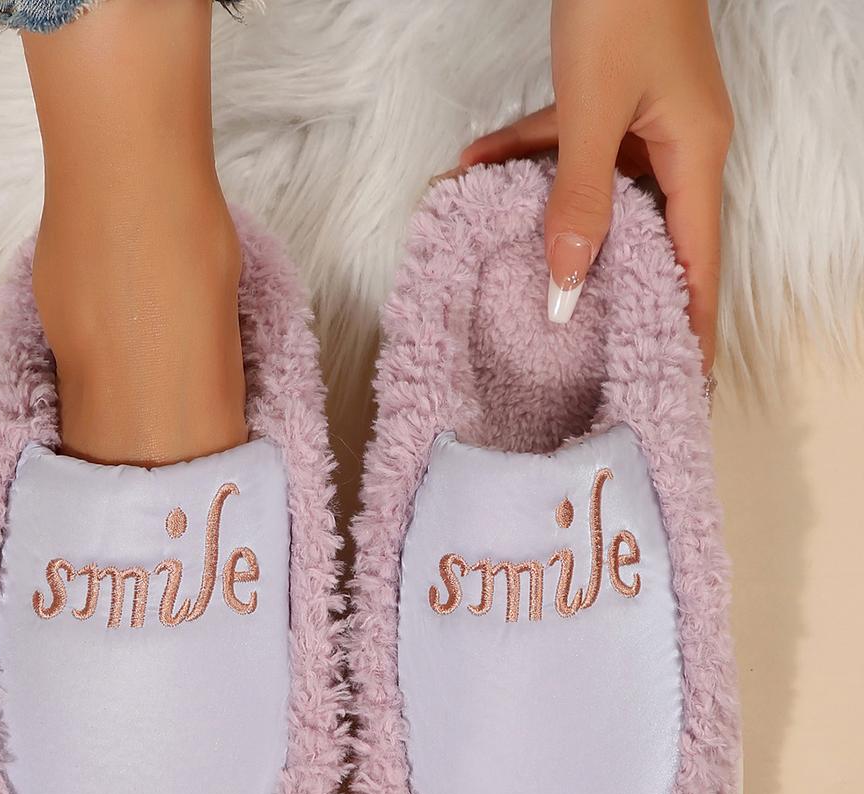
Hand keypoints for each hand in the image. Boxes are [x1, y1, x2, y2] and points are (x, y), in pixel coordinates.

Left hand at [453, 0, 731, 370]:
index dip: (690, 324)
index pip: (697, 263)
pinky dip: (526, 159)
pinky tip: (473, 169)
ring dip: (552, 220)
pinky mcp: (611, 101)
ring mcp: (643, 123)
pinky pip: (567, 147)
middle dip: (618, 288)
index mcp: (693, 157)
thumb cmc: (622, 3)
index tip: (684, 380)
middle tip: (591, 343)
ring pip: (599, 194)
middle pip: (649, 238)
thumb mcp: (595, 112)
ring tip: (517, 270)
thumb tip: (571, 280)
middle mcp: (676, 147)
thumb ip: (580, 198)